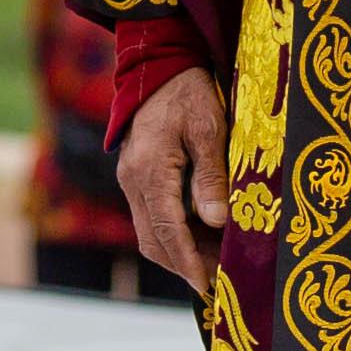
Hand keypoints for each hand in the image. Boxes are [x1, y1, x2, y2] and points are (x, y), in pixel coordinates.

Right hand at [114, 67, 227, 294]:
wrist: (158, 64)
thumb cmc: (189, 92)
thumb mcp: (210, 129)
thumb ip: (210, 176)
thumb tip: (215, 222)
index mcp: (149, 170)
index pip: (167, 230)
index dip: (188, 261)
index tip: (207, 286)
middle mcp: (133, 180)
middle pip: (152, 239)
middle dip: (183, 264)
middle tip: (219, 280)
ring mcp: (131, 179)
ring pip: (149, 231)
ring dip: (179, 251)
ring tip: (216, 261)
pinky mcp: (136, 175)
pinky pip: (151, 215)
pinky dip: (174, 233)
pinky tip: (202, 235)